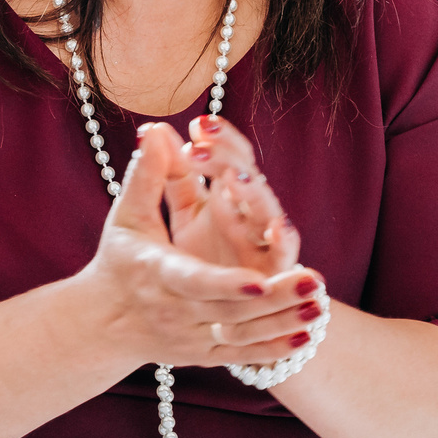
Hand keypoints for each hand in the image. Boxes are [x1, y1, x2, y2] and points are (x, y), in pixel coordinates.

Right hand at [78, 123, 324, 371]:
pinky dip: (273, 349)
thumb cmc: (120, 260)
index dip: (227, 284)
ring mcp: (190, 337)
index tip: (258, 282)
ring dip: (283, 323)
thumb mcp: (127, 218)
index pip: (195, 281)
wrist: (102, 324)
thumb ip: (147, 178)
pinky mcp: (202, 355)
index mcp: (158, 274)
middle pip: (231, 311)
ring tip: (320, 308)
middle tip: (314, 282)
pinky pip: (242, 356)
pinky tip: (305, 336)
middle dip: (274, 300)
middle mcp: (175, 310)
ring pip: (242, 335)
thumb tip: (155, 132)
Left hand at [165, 115, 300, 276]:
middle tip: (202, 143)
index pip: (229, 156)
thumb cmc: (204, 259)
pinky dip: (284, 239)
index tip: (198, 125)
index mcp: (230, 195)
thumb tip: (153, 129)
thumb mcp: (184, 214)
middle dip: (227, 157)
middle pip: (245, 175)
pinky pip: (284, 253)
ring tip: (233, 177)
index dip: (218, 139)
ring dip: (253, 191)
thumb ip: (172, 175)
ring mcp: (264, 240)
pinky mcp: (275, 272)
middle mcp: (249, 212)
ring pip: (265, 208)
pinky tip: (277, 226)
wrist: (215, 312)